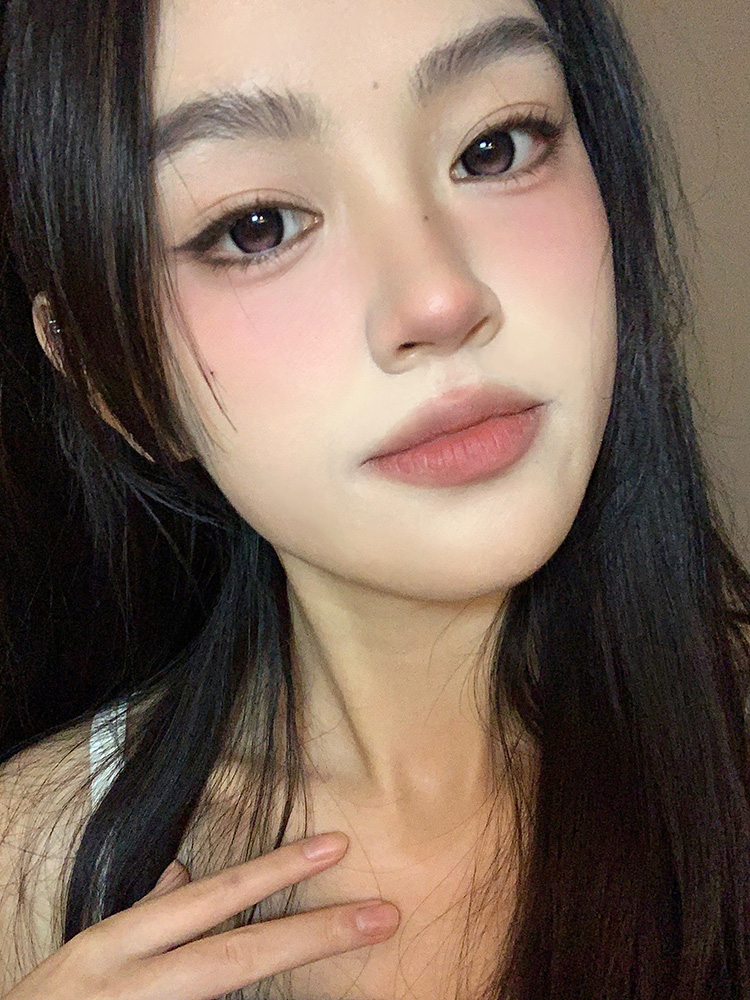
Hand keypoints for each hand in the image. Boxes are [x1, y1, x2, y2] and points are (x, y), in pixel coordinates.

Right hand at [3, 833, 398, 999]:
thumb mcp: (91, 952)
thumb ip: (145, 914)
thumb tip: (185, 872)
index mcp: (121, 944)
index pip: (212, 897)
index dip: (274, 870)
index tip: (333, 847)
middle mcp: (138, 985)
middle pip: (240, 957)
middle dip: (316, 935)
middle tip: (383, 915)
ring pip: (232, 998)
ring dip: (293, 980)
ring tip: (358, 947)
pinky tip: (287, 999)